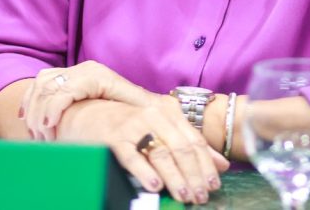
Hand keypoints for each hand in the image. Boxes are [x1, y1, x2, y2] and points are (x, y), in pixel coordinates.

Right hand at [20, 61, 154, 140]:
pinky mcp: (56, 77)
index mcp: (95, 75)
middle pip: (48, 88)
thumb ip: (143, 105)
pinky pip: (34, 86)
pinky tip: (26, 120)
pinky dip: (28, 103)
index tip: (49, 127)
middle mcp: (78, 70)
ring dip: (33, 111)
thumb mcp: (134, 99)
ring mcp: (65, 72)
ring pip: (38, 86)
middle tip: (42, 139)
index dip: (54, 108)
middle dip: (40, 115)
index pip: (66, 88)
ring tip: (37, 135)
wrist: (114, 84)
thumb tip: (161, 111)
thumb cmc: (124, 95)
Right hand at [50, 97, 228, 203]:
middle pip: (182, 148)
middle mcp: (154, 115)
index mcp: (169, 112)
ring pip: (161, 153)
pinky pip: (132, 156)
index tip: (213, 185)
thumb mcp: (161, 129)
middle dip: (194, 175)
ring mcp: (134, 125)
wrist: (87, 113)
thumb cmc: (128, 124)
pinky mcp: (114, 137)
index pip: (194, 141)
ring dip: (175, 177)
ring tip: (184, 195)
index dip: (206, 165)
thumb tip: (221, 165)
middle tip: (200, 196)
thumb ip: (190, 144)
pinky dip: (145, 172)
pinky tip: (154, 186)